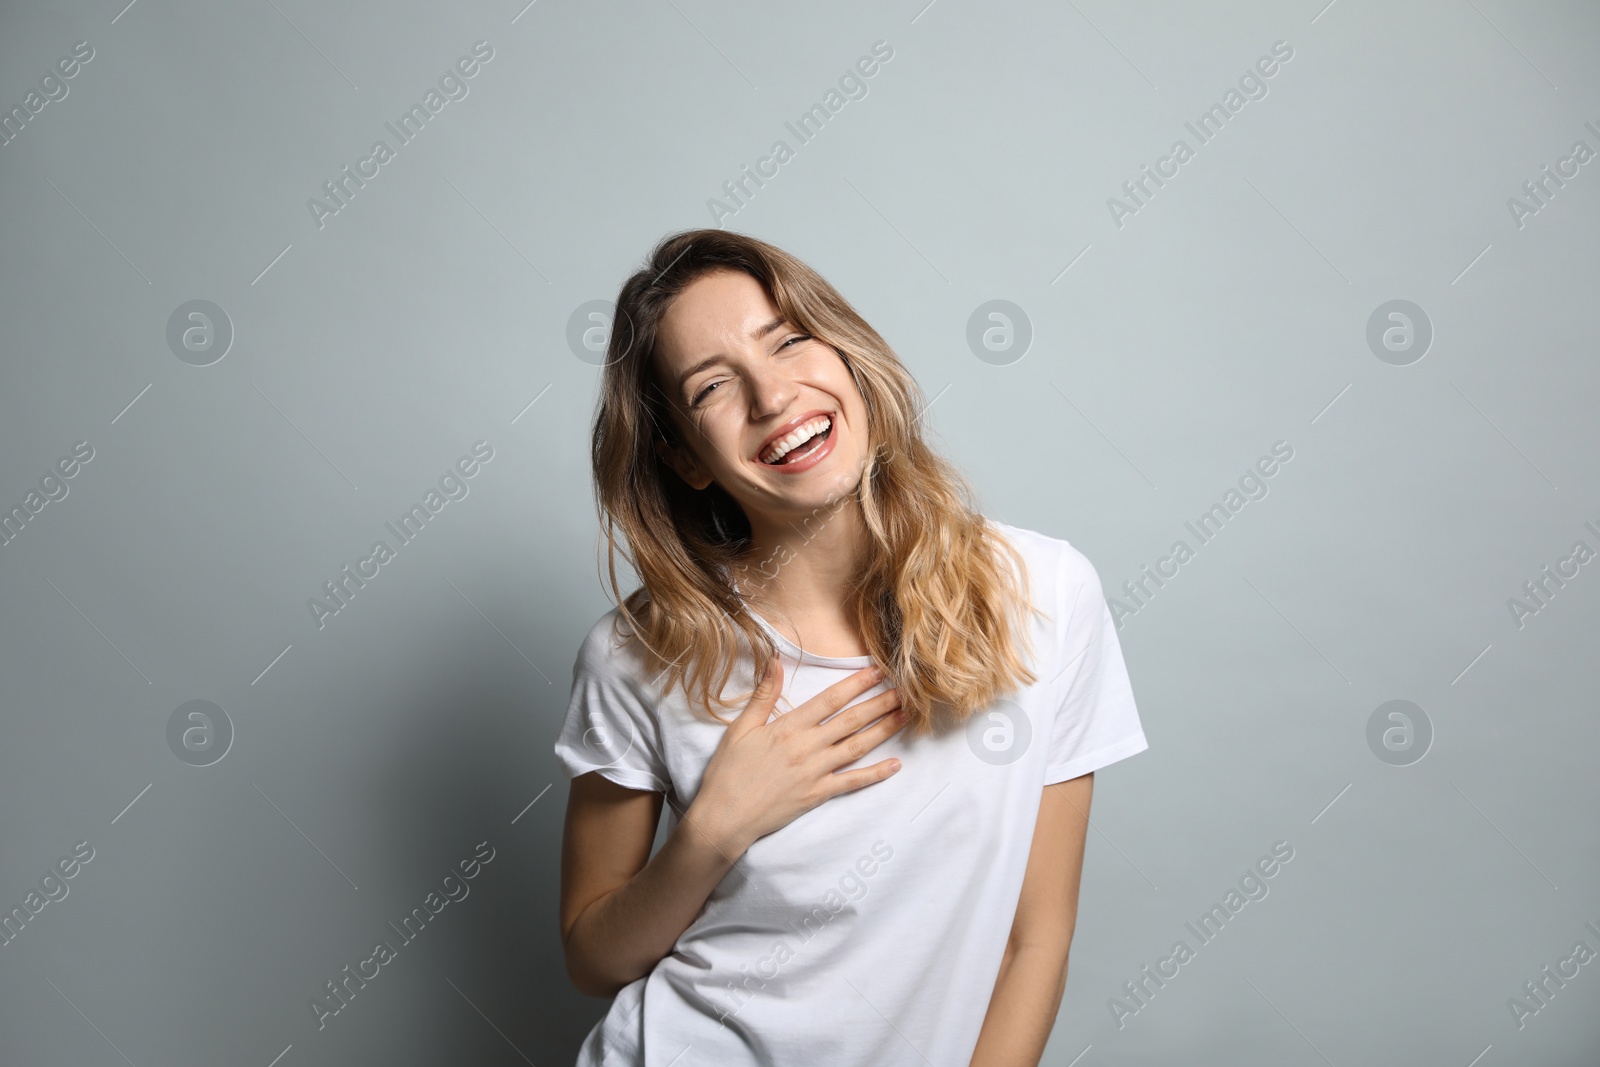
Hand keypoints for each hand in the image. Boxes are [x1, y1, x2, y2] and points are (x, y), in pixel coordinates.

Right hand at [687, 657, 906, 855]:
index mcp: (789, 727)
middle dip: (881, 702)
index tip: (878, 670)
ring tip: (906, 716)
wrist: (725, 816)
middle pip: (852, 720)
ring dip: (884, 730)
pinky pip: (852, 782)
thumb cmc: (728, 771)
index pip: (830, 699)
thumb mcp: (741, 728)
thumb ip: (763, 695)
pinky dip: (875, 774)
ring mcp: (815, 772)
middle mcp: (807, 747)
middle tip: (907, 689)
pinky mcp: (818, 795)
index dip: (856, 683)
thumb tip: (774, 660)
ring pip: (858, 747)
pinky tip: (895, 765)